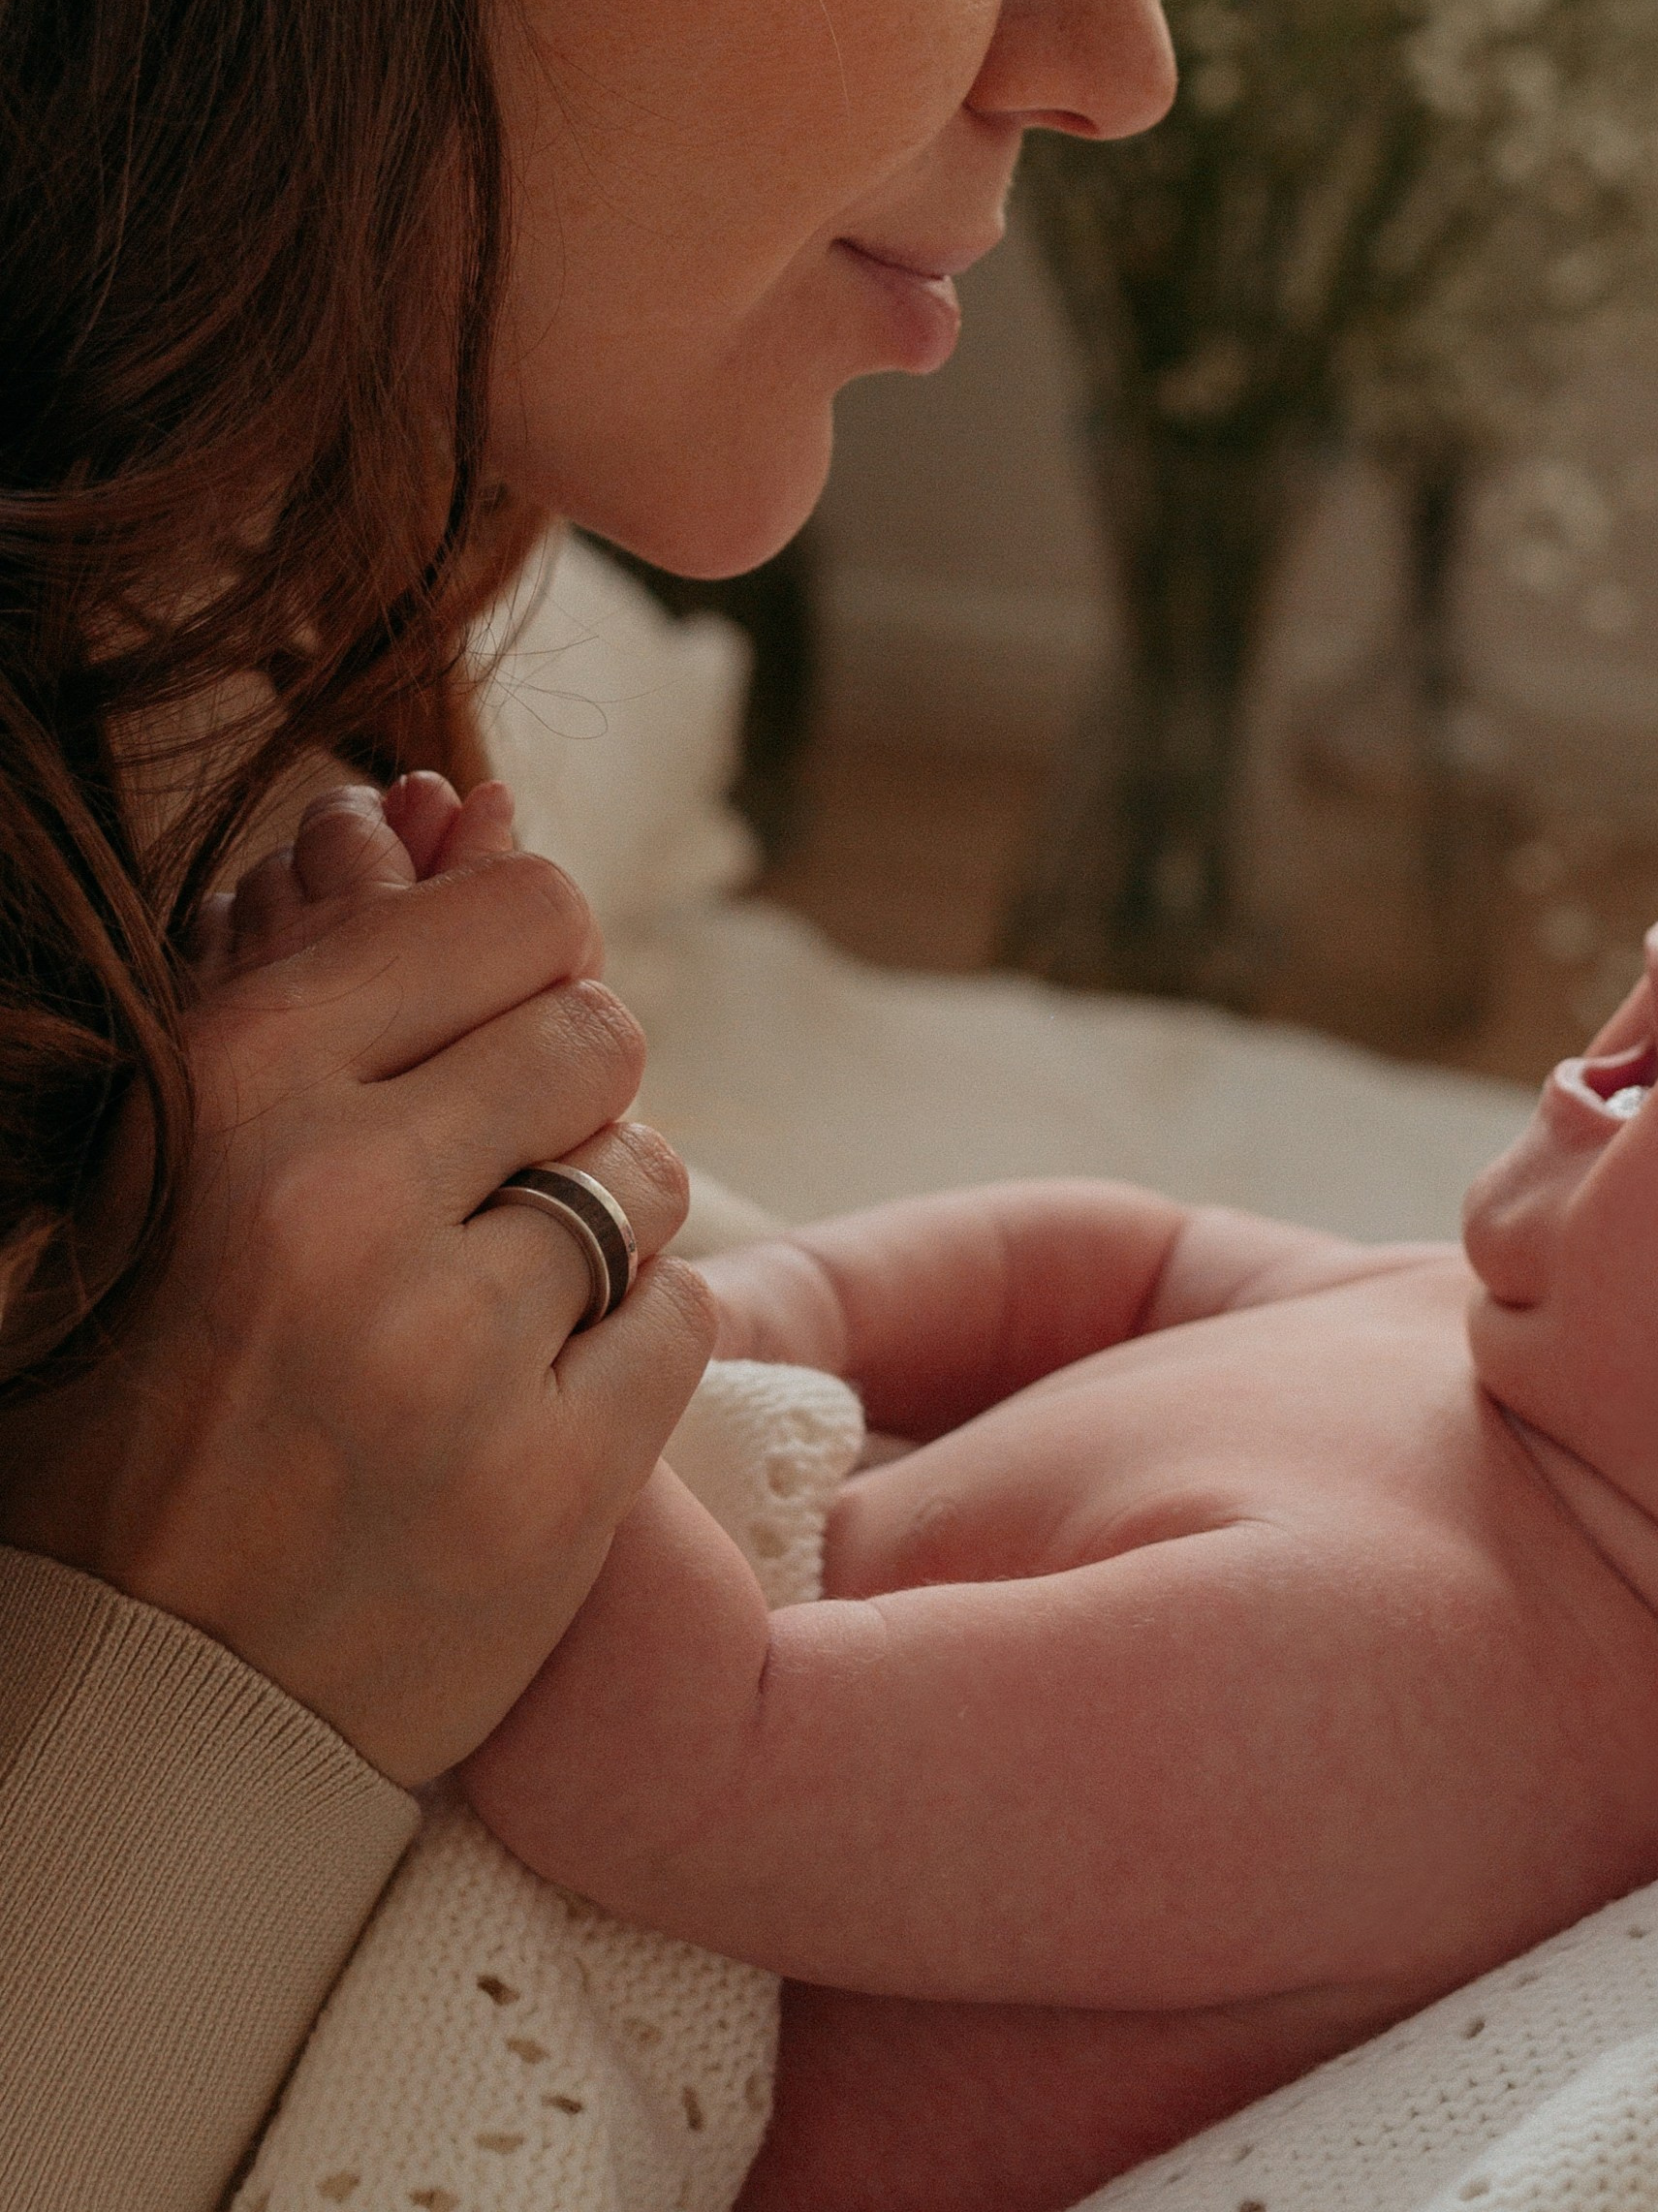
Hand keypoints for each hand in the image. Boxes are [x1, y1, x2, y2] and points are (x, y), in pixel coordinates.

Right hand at [0, 779, 713, 1783]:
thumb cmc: (138, 1385)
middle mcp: (342, 1204)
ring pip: (653, 1176)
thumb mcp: (174, 1145)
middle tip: (478, 1181)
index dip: (521, 960)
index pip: (516, 912)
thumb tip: (434, 799)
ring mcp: (452, 1357)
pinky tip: (527, 1397)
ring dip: (600, 1222)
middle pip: (598, 1032)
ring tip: (489, 1299)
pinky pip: (686, 1318)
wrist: (125, 1704)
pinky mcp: (546, 1496)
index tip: (480, 1029)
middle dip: (562, 1090)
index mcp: (235, 1088)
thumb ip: (307, 961)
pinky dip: (629, 1345)